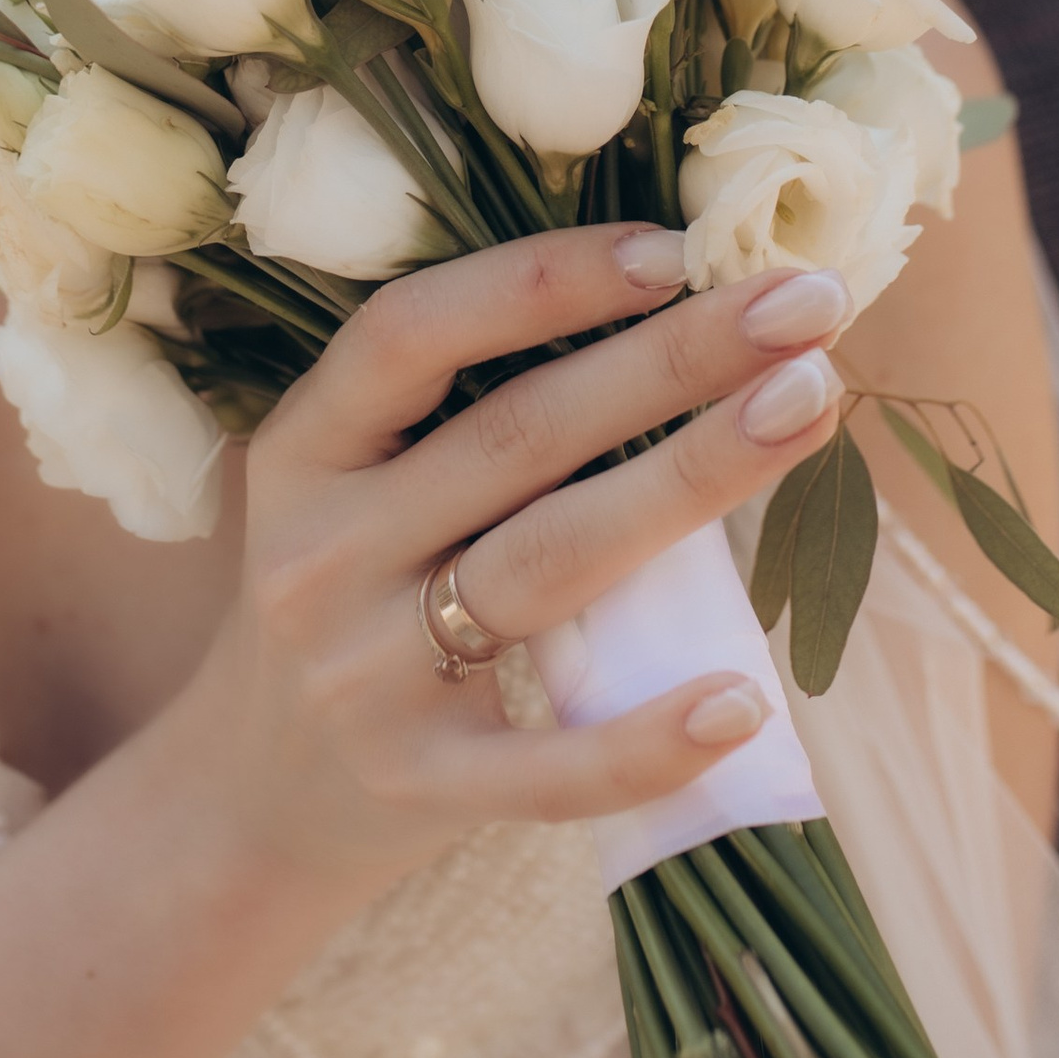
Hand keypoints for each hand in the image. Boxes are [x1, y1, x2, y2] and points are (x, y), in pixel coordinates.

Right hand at [193, 223, 847, 901]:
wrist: (248, 809)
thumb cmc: (351, 609)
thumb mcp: (356, 494)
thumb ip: (465, 421)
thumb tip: (679, 312)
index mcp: (305, 452)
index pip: (414, 333)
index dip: (545, 281)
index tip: (679, 248)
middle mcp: (322, 553)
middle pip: (518, 434)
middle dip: (674, 356)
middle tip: (805, 302)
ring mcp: (364, 676)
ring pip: (551, 562)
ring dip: (694, 478)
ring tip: (809, 409)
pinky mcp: (418, 787)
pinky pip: (550, 765)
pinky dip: (648, 739)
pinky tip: (746, 698)